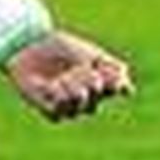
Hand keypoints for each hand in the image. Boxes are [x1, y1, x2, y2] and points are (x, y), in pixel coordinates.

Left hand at [3, 29, 133, 121]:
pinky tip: (52, 85)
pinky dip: (58, 97)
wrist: (31, 46)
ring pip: (82, 107)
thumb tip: (128, 91)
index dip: (115, 82)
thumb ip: (112, 70)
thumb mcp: (91, 55)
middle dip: (90, 81)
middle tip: (79, 68)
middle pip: (98, 97)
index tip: (104, 70)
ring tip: (64, 77)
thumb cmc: (60, 48)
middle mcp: (86, 97)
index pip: (118, 88)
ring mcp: (68, 106)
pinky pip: (61, 113)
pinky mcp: (50, 111)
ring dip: (75, 89)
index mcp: (100, 81)